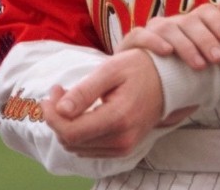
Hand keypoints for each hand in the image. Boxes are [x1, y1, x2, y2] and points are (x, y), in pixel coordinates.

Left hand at [41, 50, 195, 157]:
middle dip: (56, 117)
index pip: (71, 131)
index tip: (52, 92)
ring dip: (65, 125)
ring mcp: (123, 147)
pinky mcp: (122, 148)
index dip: (52, 115)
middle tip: (59, 91)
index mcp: (118, 118)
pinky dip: (77, 132)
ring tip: (69, 98)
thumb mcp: (110, 70)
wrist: (167, 81)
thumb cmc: (138, 69)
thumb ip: (84, 91)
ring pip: (77, 147)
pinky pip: (88, 148)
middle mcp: (121, 139)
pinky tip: (80, 112)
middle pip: (71, 141)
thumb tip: (60, 110)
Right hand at [116, 0, 219, 69]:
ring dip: (185, 45)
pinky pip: (141, 36)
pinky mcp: (130, 44)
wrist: (140, 92)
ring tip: (199, 64)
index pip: (204, 12)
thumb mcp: (200, 61)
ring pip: (168, 28)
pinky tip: (167, 52)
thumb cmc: (176, 77)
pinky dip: (154, 42)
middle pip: (189, 22)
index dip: (217, 20)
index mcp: (189, 27)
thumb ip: (216, 35)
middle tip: (218, 58)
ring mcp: (149, 32)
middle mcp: (170, 24)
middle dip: (206, 39)